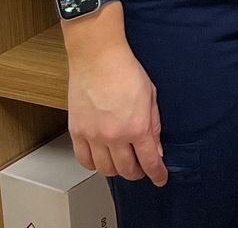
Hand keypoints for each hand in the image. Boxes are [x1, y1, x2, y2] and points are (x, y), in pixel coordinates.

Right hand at [66, 37, 166, 185]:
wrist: (98, 57)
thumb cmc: (125, 71)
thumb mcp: (151, 96)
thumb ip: (154, 125)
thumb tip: (156, 148)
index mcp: (137, 127)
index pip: (150, 162)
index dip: (157, 174)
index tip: (160, 179)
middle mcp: (114, 136)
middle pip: (127, 170)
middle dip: (138, 173)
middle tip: (141, 168)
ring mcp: (93, 136)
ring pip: (105, 169)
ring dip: (116, 170)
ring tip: (122, 163)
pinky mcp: (77, 132)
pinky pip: (84, 160)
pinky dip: (93, 165)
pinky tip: (101, 159)